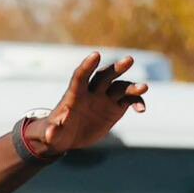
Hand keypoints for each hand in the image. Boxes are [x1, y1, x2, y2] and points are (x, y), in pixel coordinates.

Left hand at [28, 53, 147, 156]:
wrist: (67, 137)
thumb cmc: (55, 132)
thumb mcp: (50, 135)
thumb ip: (51, 132)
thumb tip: (50, 133)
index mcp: (74, 95)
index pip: (80, 76)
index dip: (87, 66)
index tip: (96, 54)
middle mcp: (91, 92)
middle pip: (104, 76)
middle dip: (116, 68)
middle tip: (129, 60)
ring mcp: (105, 99)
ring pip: (120, 87)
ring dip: (132, 86)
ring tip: (143, 88)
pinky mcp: (115, 107)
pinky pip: (129, 100)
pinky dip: (137, 102)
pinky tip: (141, 109)